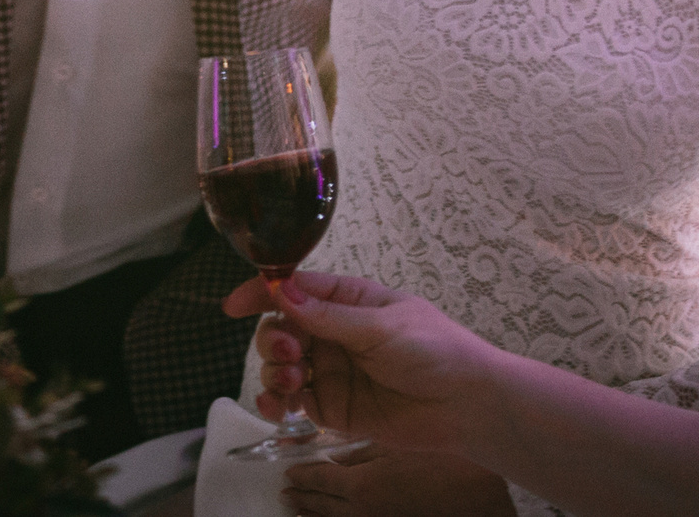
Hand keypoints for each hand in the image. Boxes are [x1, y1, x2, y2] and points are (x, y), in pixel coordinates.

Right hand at [226, 271, 505, 457]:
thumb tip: (281, 290)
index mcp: (350, 300)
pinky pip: (293, 402)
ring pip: (282, 366)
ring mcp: (332, 370)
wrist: (465, 406)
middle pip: (282, 328)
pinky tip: (277, 409)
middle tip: (287, 354)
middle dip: (273, 339)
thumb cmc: (434, 351)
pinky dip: (277, 404)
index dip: (262, 293)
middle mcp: (335, 332)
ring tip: (293, 384)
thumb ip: (328, 316)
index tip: (233, 306)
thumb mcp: (381, 326)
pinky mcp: (333, 406)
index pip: (296, 288)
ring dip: (275, 373)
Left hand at [283, 445, 515, 516]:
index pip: (320, 480)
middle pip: (322, 505)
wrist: (478, 503)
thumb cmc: (444, 466)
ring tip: (297, 511)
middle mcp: (361, 512)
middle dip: (303, 496)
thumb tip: (334, 457)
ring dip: (313, 515)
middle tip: (287, 491)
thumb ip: (361, 453)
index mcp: (361, 486)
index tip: (289, 472)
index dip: (302, 475)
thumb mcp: (398, 446)